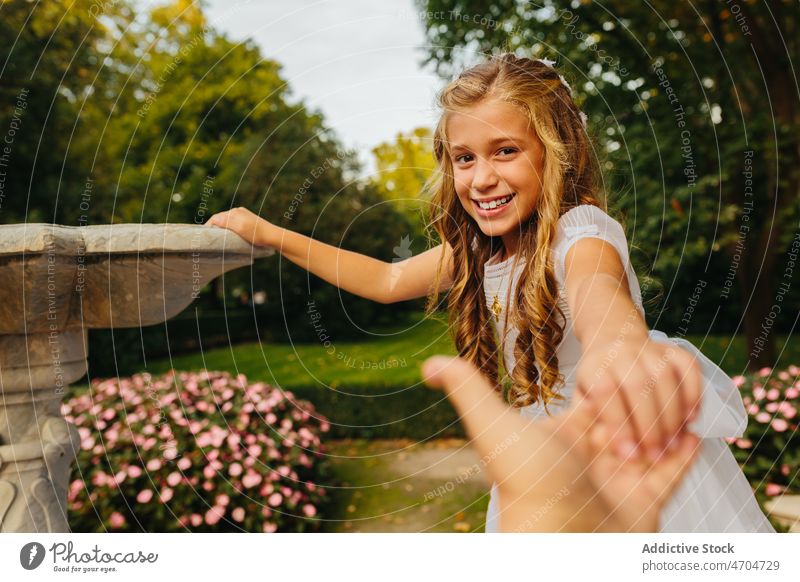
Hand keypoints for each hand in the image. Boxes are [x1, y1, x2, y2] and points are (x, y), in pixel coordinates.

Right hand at [205, 207, 276, 247]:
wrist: (273, 236)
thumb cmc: (256, 234)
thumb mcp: (240, 228)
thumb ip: (226, 222)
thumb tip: (214, 219)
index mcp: (234, 212)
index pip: (215, 217)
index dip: (208, 226)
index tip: (203, 236)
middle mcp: (238, 211)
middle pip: (220, 218)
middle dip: (214, 227)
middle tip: (209, 238)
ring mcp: (243, 216)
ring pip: (227, 221)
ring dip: (221, 228)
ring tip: (217, 238)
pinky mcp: (248, 220)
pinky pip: (233, 223)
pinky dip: (228, 228)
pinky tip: (229, 235)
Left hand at [421, 354, 698, 531]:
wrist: (560, 541)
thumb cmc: (526, 482)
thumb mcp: (493, 426)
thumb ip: (467, 388)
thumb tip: (427, 365)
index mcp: (563, 436)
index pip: (597, 399)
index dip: (611, 385)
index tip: (621, 366)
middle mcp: (590, 457)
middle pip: (626, 418)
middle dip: (642, 406)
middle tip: (654, 394)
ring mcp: (619, 479)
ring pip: (651, 441)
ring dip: (664, 425)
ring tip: (678, 409)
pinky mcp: (646, 502)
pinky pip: (673, 472)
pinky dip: (685, 454)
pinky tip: (695, 433)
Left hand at [575, 337, 702, 461]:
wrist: (613, 347)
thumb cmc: (597, 383)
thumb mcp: (583, 401)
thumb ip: (589, 419)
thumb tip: (602, 441)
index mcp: (594, 366)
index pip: (605, 392)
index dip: (619, 425)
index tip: (630, 455)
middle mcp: (621, 352)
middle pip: (638, 385)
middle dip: (650, 425)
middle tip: (657, 454)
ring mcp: (648, 348)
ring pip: (665, 377)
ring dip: (673, 414)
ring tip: (674, 443)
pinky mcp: (672, 349)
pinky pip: (688, 368)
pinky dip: (693, 394)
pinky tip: (691, 419)